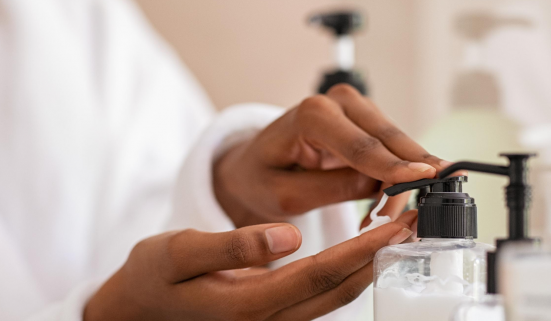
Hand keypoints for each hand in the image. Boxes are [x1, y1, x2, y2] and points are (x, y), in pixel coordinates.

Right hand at [84, 211, 417, 320]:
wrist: (136, 310)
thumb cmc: (153, 278)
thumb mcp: (177, 253)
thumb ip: (230, 247)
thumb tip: (287, 237)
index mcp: (247, 304)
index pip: (319, 275)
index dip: (362, 249)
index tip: (397, 223)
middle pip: (338, 290)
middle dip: (380, 255)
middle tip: (414, 219)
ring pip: (335, 296)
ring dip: (369, 263)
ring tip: (396, 228)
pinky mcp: (274, 317)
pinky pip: (321, 296)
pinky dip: (347, 270)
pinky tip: (360, 247)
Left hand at [214, 84, 452, 226]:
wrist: (252, 166)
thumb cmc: (261, 179)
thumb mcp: (286, 195)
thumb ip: (332, 189)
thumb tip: (380, 186)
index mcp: (311, 114)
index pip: (360, 146)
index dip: (394, 166)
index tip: (426, 178)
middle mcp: (337, 100)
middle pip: (388, 140)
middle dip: (409, 174)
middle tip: (424, 211)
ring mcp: (355, 107)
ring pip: (397, 145)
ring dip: (402, 180)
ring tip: (384, 216)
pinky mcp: (367, 121)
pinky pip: (393, 148)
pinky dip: (396, 175)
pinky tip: (387, 200)